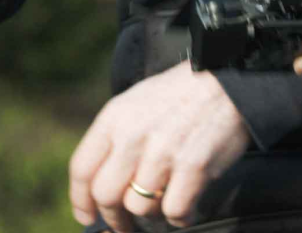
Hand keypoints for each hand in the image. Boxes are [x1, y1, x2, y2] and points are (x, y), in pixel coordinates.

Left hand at [68, 61, 249, 230]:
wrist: (221, 83)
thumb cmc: (174, 98)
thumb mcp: (132, 105)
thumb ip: (113, 140)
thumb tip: (97, 185)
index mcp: (113, 119)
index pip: (81, 169)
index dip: (80, 200)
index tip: (86, 217)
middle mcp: (132, 136)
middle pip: (105, 195)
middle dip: (113, 217)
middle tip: (124, 225)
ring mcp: (162, 152)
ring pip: (139, 207)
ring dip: (150, 214)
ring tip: (161, 201)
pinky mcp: (193, 167)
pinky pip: (174, 211)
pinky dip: (178, 217)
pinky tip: (184, 205)